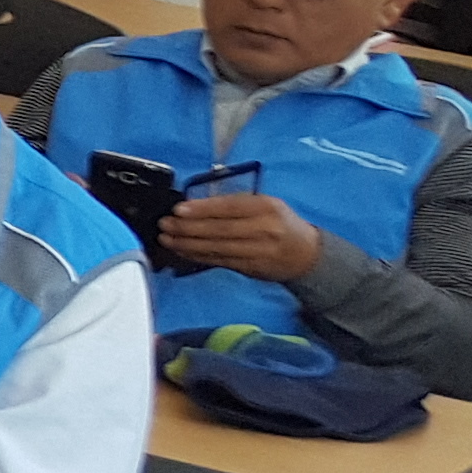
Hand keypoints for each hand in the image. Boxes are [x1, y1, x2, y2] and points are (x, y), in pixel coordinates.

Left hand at [160, 192, 322, 282]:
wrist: (307, 254)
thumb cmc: (280, 223)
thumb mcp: (266, 205)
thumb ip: (236, 204)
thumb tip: (196, 205)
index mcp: (267, 207)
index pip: (229, 207)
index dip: (202, 209)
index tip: (178, 209)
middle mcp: (264, 229)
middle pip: (220, 229)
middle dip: (188, 228)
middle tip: (165, 225)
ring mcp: (258, 251)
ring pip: (217, 248)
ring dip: (187, 244)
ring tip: (166, 239)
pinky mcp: (251, 268)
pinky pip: (219, 261)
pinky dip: (197, 255)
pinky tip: (182, 250)